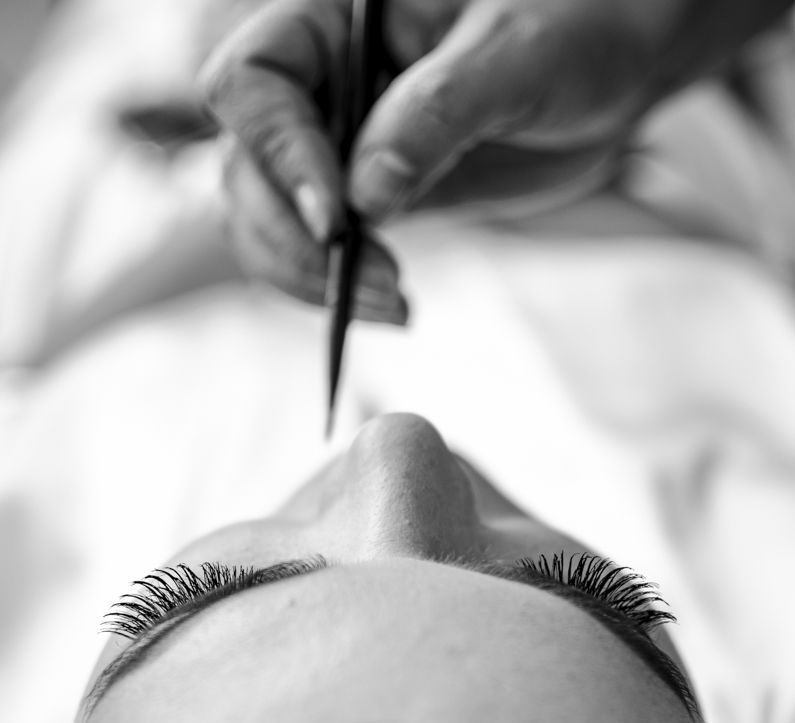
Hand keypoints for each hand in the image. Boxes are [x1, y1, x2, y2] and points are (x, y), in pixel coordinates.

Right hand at [201, 0, 793, 320]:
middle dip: (294, 238)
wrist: (615, 69)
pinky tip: (395, 304)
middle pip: (247, 168)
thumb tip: (364, 197)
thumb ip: (438, 113)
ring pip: (269, 220)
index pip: (254, 83)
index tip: (337, 216)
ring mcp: (339, 145)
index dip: (279, 153)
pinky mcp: (368, 197)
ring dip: (309, 276)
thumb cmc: (576, 28)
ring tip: (391, 300)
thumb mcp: (516, 56)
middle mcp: (323, 82)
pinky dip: (339, 289)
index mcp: (338, 20)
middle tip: (375, 278)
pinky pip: (319, 251)